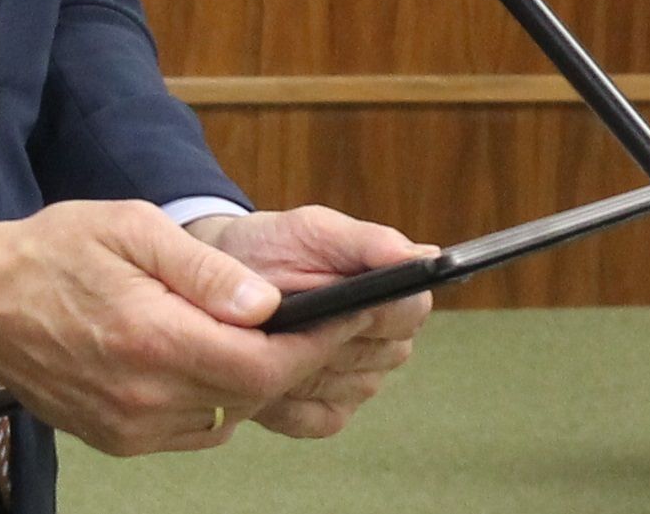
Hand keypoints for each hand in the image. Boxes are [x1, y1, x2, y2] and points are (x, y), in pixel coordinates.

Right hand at [0, 200, 353, 456]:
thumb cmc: (57, 252)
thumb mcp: (133, 230)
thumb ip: (205, 270)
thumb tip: (267, 304)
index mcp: (152, 340)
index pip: (263, 365)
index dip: (315, 345)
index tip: (348, 317)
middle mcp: (143, 397)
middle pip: (253, 396)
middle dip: (297, 360)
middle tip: (326, 322)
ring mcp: (129, 426)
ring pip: (227, 417)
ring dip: (258, 381)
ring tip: (271, 335)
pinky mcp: (118, 438)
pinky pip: (194, 428)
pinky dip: (218, 398)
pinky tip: (215, 358)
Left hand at [186, 206, 432, 437]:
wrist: (221, 283)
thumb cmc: (273, 248)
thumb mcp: (313, 231)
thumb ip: (369, 243)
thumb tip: (428, 255)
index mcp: (393, 295)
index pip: (412, 310)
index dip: (380, 305)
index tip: (339, 294)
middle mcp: (386, 344)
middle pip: (387, 352)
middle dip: (339, 334)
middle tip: (292, 314)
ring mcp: (360, 384)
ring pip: (354, 385)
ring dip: (311, 365)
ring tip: (270, 339)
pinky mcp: (328, 416)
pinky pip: (320, 417)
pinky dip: (290, 399)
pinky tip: (264, 371)